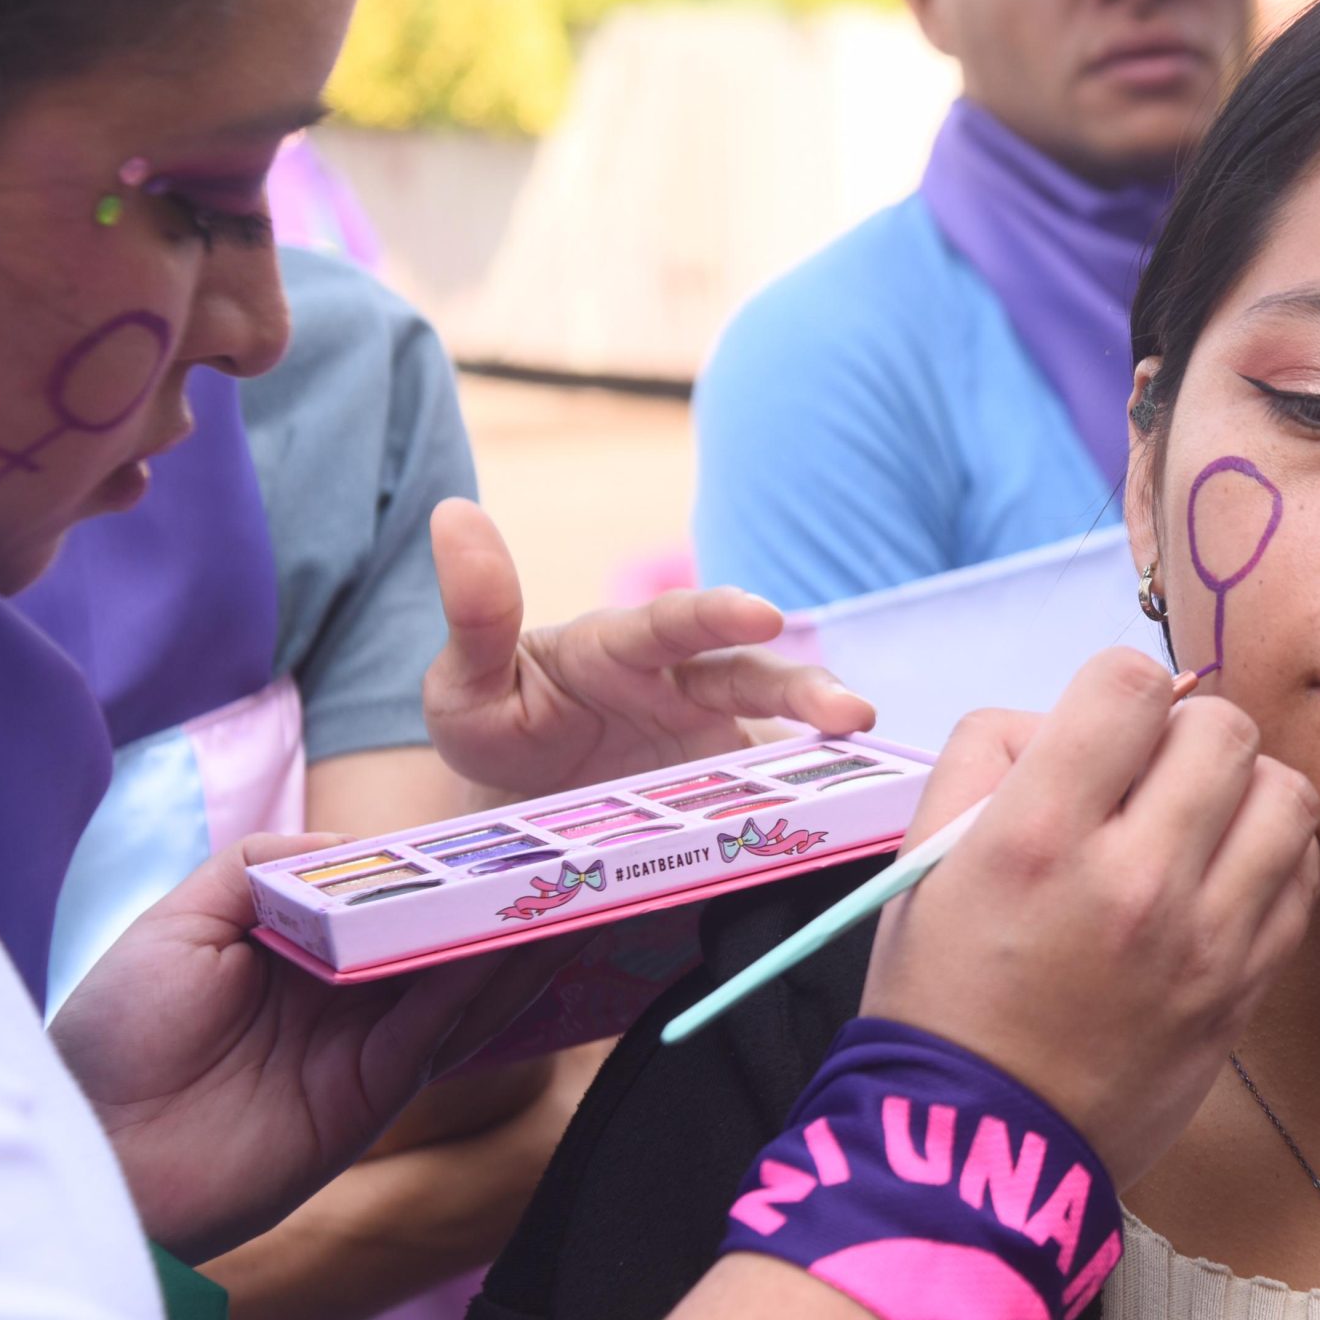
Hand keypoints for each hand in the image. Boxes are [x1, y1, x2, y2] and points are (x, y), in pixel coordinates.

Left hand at [50, 835, 571, 1261]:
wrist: (97, 1156)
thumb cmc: (116, 1041)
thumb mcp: (176, 925)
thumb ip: (256, 867)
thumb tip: (354, 843)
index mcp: (301, 953)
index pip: (391, 900)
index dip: (441, 867)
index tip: (497, 831)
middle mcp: (346, 998)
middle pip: (442, 941)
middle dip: (502, 902)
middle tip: (567, 857)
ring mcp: (367, 1047)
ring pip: (462, 985)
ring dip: (517, 941)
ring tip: (575, 894)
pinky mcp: (374, 1093)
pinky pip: (437, 1028)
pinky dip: (478, 985)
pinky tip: (512, 942)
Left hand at [423, 499, 875, 799]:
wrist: (517, 809)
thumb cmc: (492, 730)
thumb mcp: (464, 686)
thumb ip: (476, 613)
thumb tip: (453, 511)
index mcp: (620, 650)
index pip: (672, 625)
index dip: (718, 615)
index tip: (763, 613)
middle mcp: (680, 685)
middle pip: (749, 675)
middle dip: (802, 690)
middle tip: (853, 714)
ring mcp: (708, 738)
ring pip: (776, 731)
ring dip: (822, 738)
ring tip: (866, 755)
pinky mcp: (727, 790)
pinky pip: (777, 791)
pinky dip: (818, 796)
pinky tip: (857, 805)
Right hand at [860, 649, 1319, 1184]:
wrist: (984, 1146)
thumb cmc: (944, 998)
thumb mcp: (924, 861)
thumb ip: (989, 757)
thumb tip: (1067, 714)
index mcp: (1037, 834)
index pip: (1129, 682)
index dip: (1117, 689)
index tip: (1102, 730)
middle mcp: (1132, 877)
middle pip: (1223, 726)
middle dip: (1185, 733)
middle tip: (1151, 778)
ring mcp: (1204, 939)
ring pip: (1285, 794)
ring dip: (1244, 789)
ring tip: (1199, 822)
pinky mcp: (1245, 987)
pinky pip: (1303, 876)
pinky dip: (1273, 857)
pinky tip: (1224, 877)